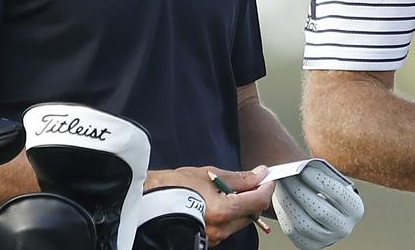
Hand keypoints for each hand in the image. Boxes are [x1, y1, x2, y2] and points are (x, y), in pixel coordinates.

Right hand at [147, 165, 274, 246]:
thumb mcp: (208, 174)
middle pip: (252, 214)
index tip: (268, 178)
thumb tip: (259, 174)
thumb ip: (239, 178)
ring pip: (239, 222)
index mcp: (223, 211)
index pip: (258, 201)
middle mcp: (221, 229)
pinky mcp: (206, 241)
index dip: (267, 188)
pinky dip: (229, 215)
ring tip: (231, 191)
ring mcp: (213, 238)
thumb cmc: (173, 187)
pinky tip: (219, 202)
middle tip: (252, 182)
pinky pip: (226, 228)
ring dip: (242, 207)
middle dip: (255, 197)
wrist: (147, 203)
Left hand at [272, 159, 364, 249]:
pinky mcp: (309, 244)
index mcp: (355, 209)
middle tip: (287, 177)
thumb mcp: (333, 181)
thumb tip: (303, 166)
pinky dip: (284, 213)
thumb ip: (323, 174)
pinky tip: (279, 199)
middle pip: (320, 211)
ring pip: (304, 224)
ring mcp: (327, 239)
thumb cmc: (328, 190)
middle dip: (301, 192)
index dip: (321, 182)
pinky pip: (293, 231)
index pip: (339, 195)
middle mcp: (344, 227)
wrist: (326, 209)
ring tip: (281, 187)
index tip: (304, 170)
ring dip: (289, 202)